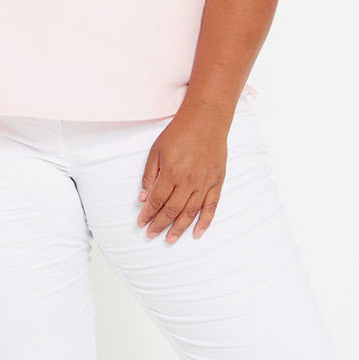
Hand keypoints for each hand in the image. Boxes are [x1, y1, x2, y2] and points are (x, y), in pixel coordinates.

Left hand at [137, 110, 228, 243]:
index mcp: (171, 173)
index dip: (148, 214)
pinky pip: (211, 206)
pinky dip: (205, 221)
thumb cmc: (179, 133)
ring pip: (190, 212)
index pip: (157, 200)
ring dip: (179, 228)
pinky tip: (197, 233)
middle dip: (160, 225)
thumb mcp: (156, 151)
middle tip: (152, 235)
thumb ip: (149, 175)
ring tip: (170, 239)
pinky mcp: (217, 181)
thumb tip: (143, 197)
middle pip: (172, 210)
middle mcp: (188, 181)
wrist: (206, 120)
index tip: (141, 223)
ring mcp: (204, 182)